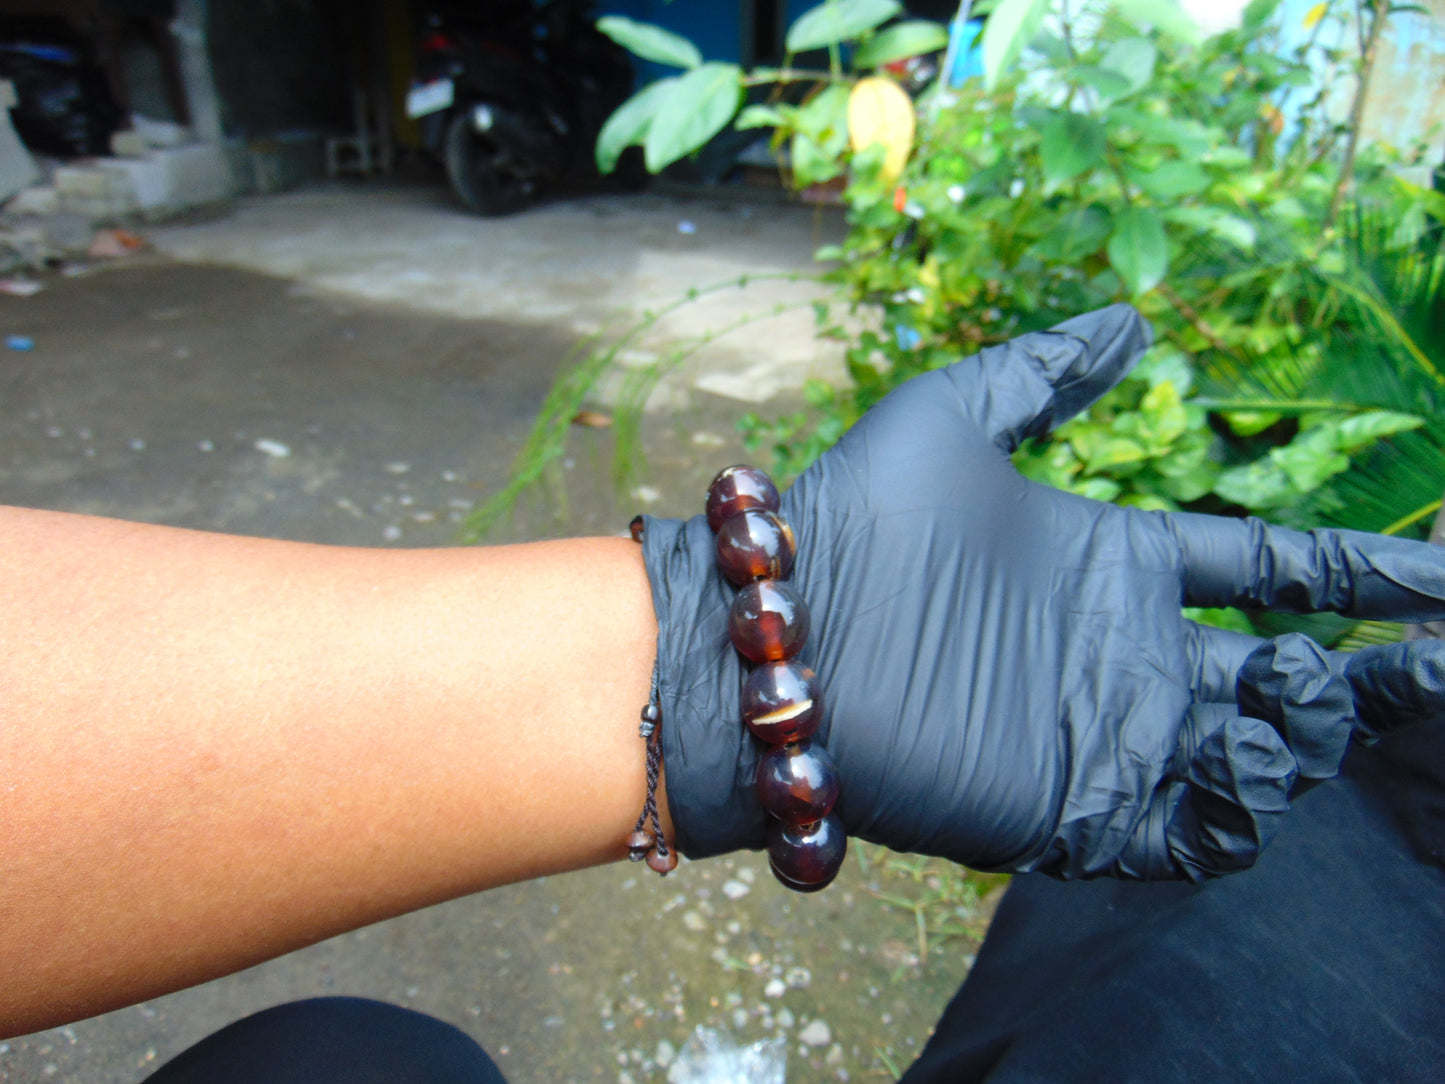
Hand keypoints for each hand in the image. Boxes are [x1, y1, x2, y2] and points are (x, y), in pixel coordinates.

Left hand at [640, 304, 1444, 880]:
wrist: (784, 630)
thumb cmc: (859, 517)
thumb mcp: (954, 414)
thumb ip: (1045, 372)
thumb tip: (1137, 320)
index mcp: (1115, 564)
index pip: (1267, 570)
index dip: (1360, 576)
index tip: (1441, 583)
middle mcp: (1123, 652)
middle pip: (1286, 672)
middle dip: (1377, 675)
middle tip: (1439, 658)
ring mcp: (1104, 733)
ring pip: (1258, 753)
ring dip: (1312, 730)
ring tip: (1316, 687)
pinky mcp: (1075, 807)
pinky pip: (1194, 831)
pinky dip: (1245, 806)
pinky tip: (1257, 752)